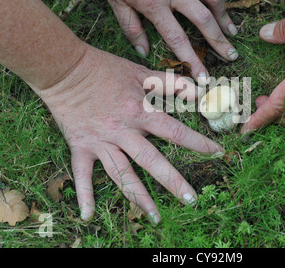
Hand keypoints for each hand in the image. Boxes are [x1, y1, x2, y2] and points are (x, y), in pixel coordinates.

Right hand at [39, 46, 223, 222]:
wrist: (67, 69)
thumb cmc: (106, 69)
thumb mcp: (141, 72)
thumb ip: (170, 83)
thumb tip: (198, 90)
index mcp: (141, 112)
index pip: (176, 132)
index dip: (199, 143)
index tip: (217, 154)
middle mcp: (123, 131)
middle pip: (153, 161)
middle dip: (174, 182)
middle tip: (192, 200)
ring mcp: (102, 142)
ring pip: (123, 174)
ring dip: (139, 197)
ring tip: (155, 216)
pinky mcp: (82, 147)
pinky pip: (82, 175)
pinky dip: (84, 195)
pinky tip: (87, 215)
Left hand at [92, 0, 238, 80]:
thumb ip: (130, 26)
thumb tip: (143, 52)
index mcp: (153, 3)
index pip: (177, 38)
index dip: (192, 60)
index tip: (203, 76)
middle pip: (203, 19)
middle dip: (219, 40)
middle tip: (231, 55)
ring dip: (224, 14)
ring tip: (231, 30)